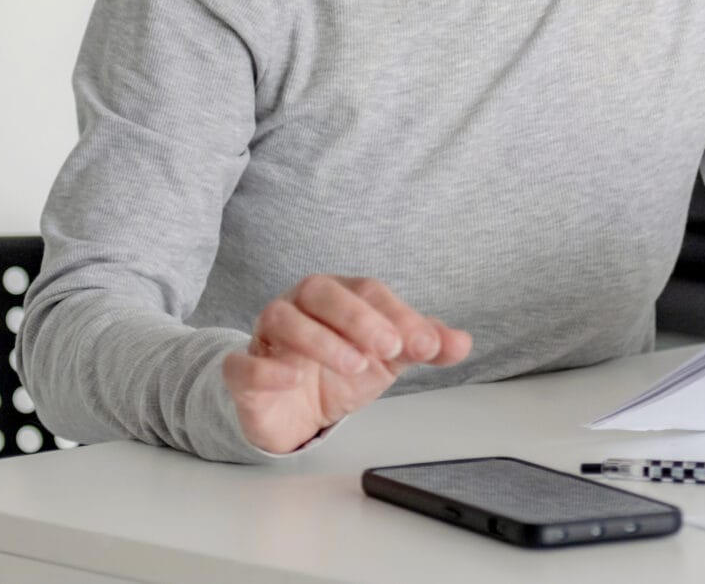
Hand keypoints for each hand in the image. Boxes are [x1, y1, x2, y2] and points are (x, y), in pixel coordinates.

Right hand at [222, 274, 471, 454]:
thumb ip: (425, 345)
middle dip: (359, 317)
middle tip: (391, 348)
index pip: (367, 291)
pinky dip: (265, 367)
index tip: (426, 345)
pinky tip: (292, 377)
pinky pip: (242, 362)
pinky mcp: (244, 372)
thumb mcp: (390, 358)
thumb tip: (462, 342)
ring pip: (283, 319)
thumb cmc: (342, 369)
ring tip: (356, 365)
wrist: (296, 413)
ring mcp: (267, 337)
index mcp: (339, 295)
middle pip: (322, 291)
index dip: (397, 315)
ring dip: (321, 340)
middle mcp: (300, 306)